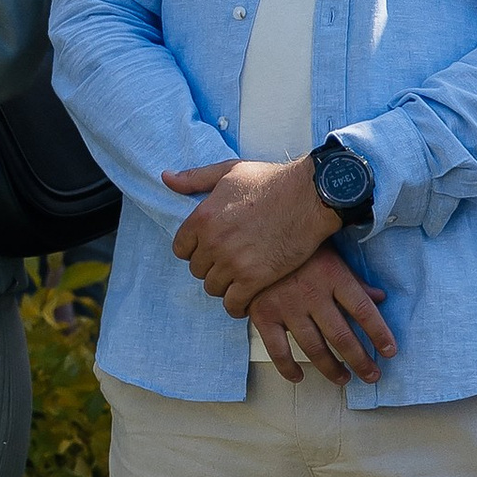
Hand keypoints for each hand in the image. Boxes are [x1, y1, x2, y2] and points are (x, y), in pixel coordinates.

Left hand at [165, 155, 340, 313]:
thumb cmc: (271, 181)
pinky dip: (237, 305)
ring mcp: (233, 262)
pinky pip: (233, 303)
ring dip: (224, 285)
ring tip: (237, 279)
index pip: (180, 248)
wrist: (310, 196)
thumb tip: (166, 178)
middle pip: (197, 269)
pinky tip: (244, 299)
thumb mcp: (229, 171)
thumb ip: (195, 178)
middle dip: (210, 267)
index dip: (194, 250)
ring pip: (213, 288)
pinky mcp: (255, 278)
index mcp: (202, 218)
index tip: (208, 249)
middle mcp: (213, 242)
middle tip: (227, 263)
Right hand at [249, 249, 394, 385]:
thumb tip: (379, 298)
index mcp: (333, 276)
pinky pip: (277, 349)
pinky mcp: (264, 314)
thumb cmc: (299, 249)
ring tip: (343, 378)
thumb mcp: (332, 257)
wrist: (256, 237)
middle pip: (341, 335)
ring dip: (331, 368)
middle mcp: (312, 293)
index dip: (379, 333)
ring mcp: (286, 306)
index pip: (364, 310)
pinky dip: (288, 367)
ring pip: (314, 347)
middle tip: (372, 374)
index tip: (389, 351)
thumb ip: (355, 281)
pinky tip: (299, 376)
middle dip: (360, 360)